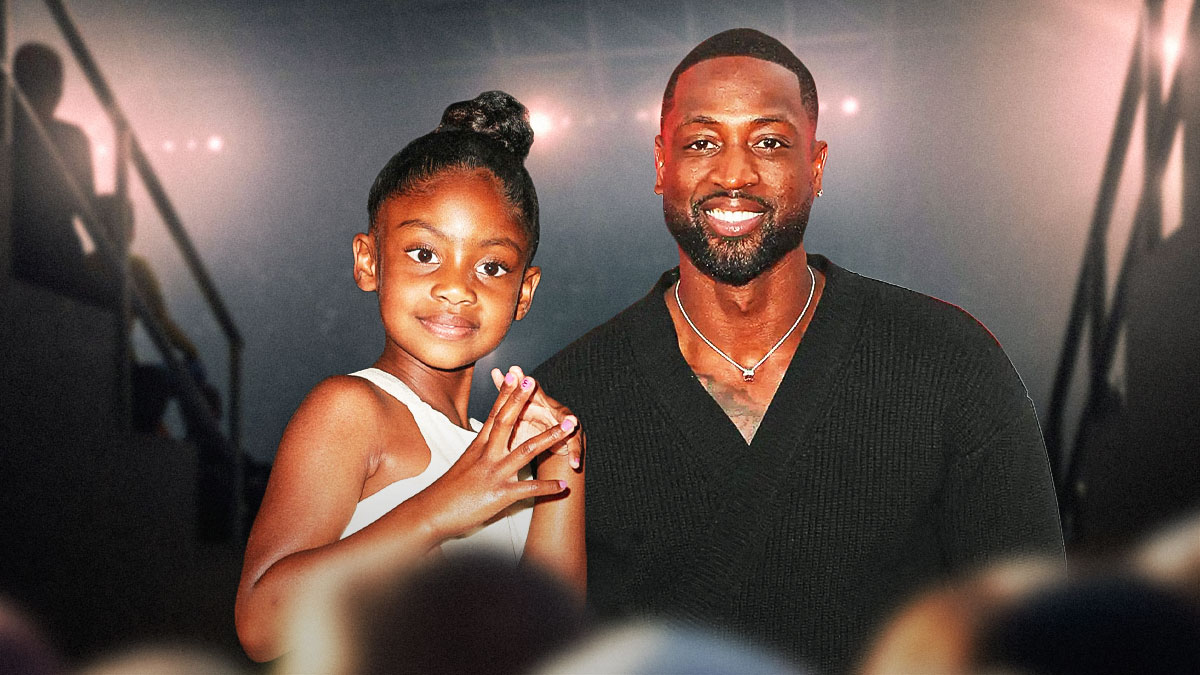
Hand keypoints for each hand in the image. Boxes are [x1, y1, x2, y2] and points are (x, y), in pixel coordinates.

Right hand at [420, 370, 577, 540]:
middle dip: (522, 401)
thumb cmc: (449, 490)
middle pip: (507, 422)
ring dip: (550, 437)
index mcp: (479, 446)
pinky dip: (548, 487)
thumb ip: (481, 450)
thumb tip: (490, 439)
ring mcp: (494, 473)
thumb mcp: (466, 463)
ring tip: (569, 428)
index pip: (495, 414)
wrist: (432, 513)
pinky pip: (529, 489)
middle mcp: (487, 455)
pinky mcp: (499, 494)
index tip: (516, 375)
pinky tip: (563, 486)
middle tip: (534, 382)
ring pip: (526, 450)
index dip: (506, 394)